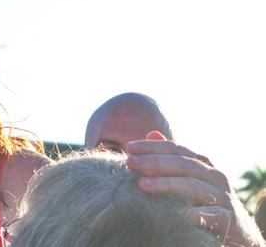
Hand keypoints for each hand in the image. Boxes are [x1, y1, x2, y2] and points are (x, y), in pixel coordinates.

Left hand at [126, 131, 264, 246]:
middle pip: (183, 164)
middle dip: (154, 162)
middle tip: (130, 163)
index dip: (151, 147)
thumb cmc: (204, 202)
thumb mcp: (188, 177)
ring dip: (166, 184)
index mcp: (202, 164)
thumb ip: (170, 157)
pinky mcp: (229, 219)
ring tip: (142, 185)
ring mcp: (223, 197)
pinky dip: (194, 213)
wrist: (238, 232)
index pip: (175, 150)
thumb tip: (151, 133)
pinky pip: (211, 214)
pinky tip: (176, 213)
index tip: (128, 148)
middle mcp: (214, 176)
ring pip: (194, 186)